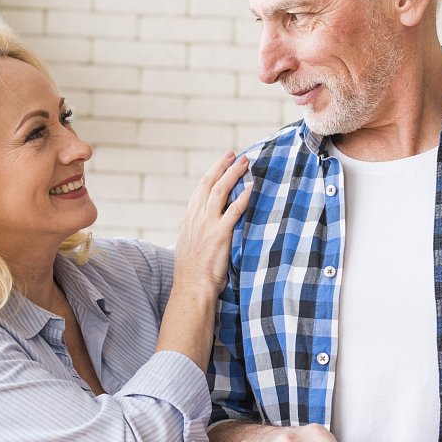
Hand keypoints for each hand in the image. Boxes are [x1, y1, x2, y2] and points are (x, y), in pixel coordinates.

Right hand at [173, 151, 251, 294]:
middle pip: (209, 184)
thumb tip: (203, 227)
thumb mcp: (189, 246)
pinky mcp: (220, 234)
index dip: (212, 174)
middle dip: (222, 167)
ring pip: (220, 191)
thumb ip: (196, 232)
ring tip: (245, 163)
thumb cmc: (192, 273)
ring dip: (233, 174)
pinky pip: (234, 210)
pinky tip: (252, 188)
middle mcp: (196, 217)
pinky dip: (243, 197)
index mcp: (188, 219)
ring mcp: (207, 224)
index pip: (200, 190)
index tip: (222, 163)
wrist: (191, 287)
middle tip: (234, 155)